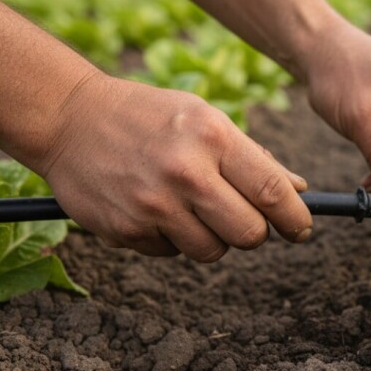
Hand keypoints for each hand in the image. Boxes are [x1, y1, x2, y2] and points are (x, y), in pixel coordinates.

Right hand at [36, 72, 312, 261]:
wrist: (69, 117)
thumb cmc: (151, 116)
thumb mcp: (207, 119)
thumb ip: (254, 158)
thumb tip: (298, 191)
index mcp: (213, 137)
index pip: (272, 192)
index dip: (295, 218)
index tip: (300, 228)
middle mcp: (185, 172)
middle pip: (249, 234)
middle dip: (255, 233)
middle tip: (244, 219)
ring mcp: (153, 204)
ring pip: (213, 251)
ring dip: (213, 239)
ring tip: (193, 208)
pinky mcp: (125, 229)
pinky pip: (172, 254)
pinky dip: (173, 239)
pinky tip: (157, 209)